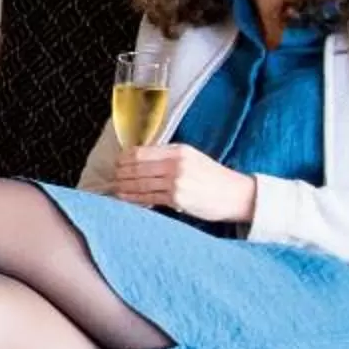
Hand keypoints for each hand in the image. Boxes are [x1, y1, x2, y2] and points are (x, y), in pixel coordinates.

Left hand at [110, 144, 257, 223]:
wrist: (236, 195)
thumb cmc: (213, 177)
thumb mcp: (192, 158)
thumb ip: (168, 157)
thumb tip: (139, 159)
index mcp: (179, 150)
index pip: (141, 152)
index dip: (124, 158)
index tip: (117, 163)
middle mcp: (176, 163)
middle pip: (137, 167)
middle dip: (120, 173)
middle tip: (112, 177)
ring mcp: (176, 181)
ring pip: (140, 183)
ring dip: (124, 186)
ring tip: (115, 188)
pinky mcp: (177, 198)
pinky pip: (148, 198)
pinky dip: (134, 198)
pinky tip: (125, 198)